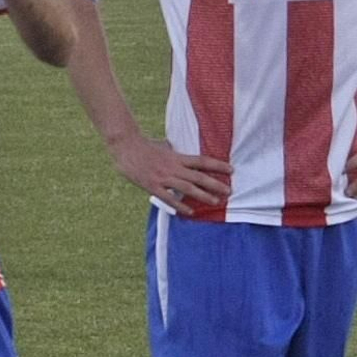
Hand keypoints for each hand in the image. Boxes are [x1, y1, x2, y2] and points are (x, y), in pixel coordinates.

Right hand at [112, 132, 230, 212]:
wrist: (125, 146)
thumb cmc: (144, 145)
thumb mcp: (163, 145)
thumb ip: (173, 150)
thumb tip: (175, 148)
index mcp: (177, 156)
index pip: (202, 161)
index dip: (217, 165)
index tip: (231, 170)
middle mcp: (173, 167)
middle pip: (198, 176)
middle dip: (215, 184)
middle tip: (228, 191)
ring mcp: (163, 177)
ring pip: (187, 188)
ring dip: (202, 196)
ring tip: (215, 202)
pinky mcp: (153, 186)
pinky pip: (169, 198)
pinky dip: (180, 205)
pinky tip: (190, 212)